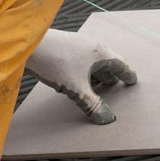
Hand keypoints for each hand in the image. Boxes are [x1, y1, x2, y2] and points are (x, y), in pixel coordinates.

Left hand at [23, 29, 137, 124]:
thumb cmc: (54, 62)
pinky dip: (84, 68)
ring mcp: (77, 42)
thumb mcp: (76, 89)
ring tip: (96, 83)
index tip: (132, 80)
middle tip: (115, 84)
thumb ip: (92, 104)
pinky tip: (76, 76)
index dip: (127, 74)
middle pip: (108, 61)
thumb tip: (106, 118)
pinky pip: (81, 57)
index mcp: (100, 53)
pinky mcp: (65, 44)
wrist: (27, 45)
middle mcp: (91, 44)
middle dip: (112, 74)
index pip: (121, 64)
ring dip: (97, 71)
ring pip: (93, 59)